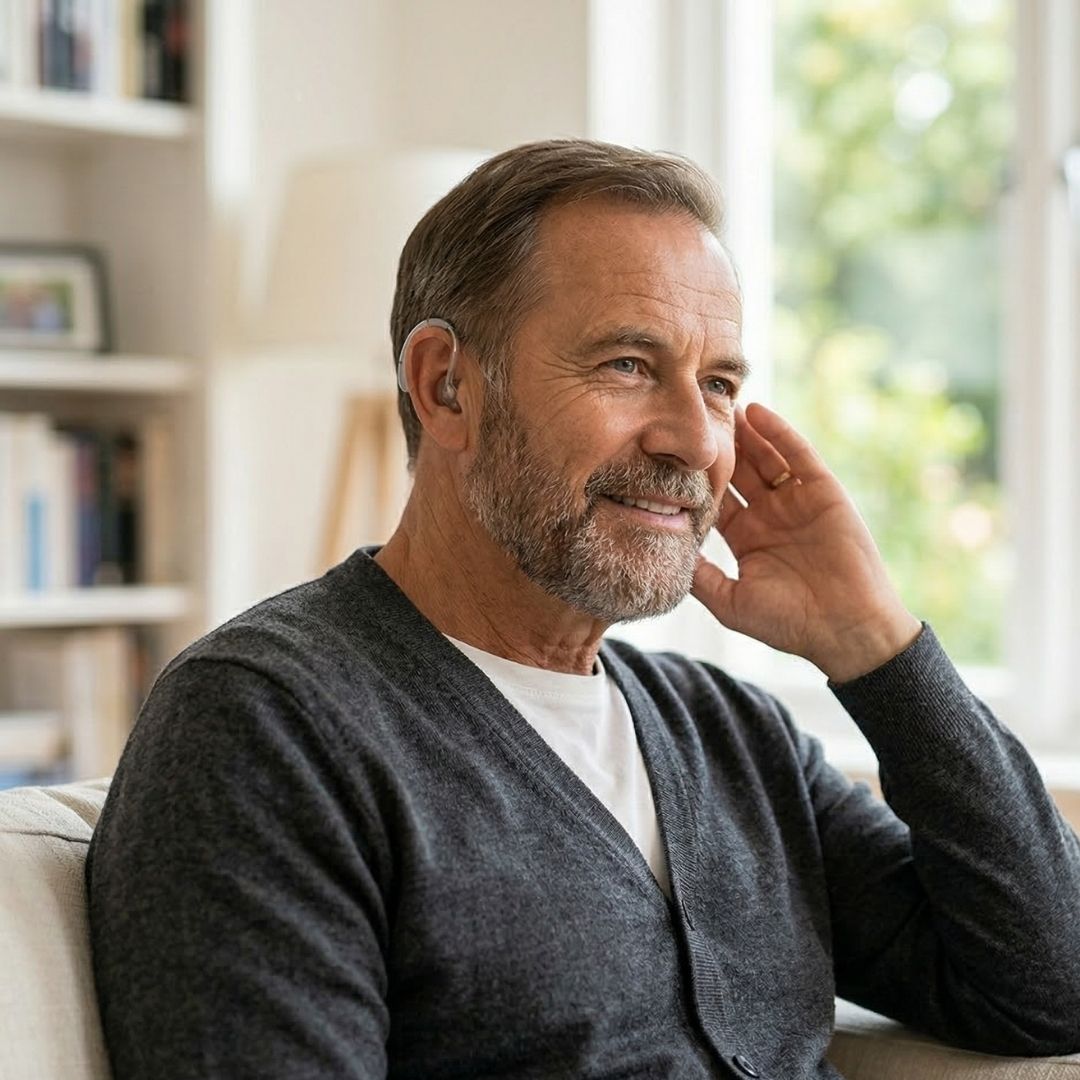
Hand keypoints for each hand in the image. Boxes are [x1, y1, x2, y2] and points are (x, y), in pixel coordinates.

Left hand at [691, 402, 921, 682]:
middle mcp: (769, 514)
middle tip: (689, 418)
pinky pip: (797, 455)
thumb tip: (663, 553)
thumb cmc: (789, 623)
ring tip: (719, 405)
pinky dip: (778, 432)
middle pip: (737, 471)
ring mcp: (796, 501)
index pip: (715, 499)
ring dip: (744, 432)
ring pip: (764, 457)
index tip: (664, 457)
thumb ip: (699, 576)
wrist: (846, 629)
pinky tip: (756, 412)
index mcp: (746, 537)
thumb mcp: (730, 601)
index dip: (693, 479)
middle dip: (717, 447)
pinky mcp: (823, 491)